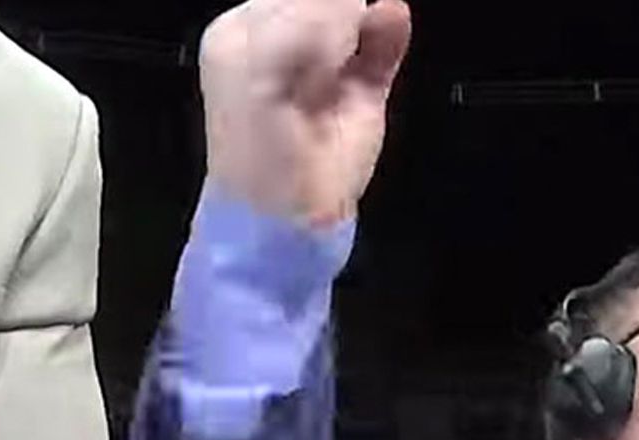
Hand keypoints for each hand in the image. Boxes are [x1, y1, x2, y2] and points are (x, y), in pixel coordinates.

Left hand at [200, 0, 412, 224]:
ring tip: (363, 28)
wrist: (289, 219)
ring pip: (356, 14)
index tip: (325, 14)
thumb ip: (313, 16)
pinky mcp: (364, 92)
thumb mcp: (267, 65)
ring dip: (365, 11)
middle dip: (338, 3)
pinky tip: (394, 19)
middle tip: (342, 29)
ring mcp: (328, 68)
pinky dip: (391, 29)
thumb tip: (364, 1)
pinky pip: (384, 47)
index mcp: (244, 32)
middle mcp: (284, 43)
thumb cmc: (261, 143)